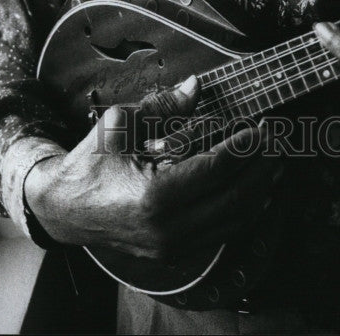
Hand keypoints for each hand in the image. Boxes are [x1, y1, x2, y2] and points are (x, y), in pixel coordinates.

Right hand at [24, 76, 280, 259]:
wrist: (64, 208)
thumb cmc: (91, 161)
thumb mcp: (121, 124)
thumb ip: (164, 106)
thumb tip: (197, 86)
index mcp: (155, 194)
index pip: (216, 169)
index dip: (244, 148)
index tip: (260, 128)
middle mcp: (168, 227)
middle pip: (233, 199)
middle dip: (260, 169)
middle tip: (275, 144)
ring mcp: (171, 246)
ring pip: (232, 221)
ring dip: (258, 192)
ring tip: (274, 165)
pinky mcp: (172, 253)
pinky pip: (219, 233)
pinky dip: (241, 211)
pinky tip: (252, 190)